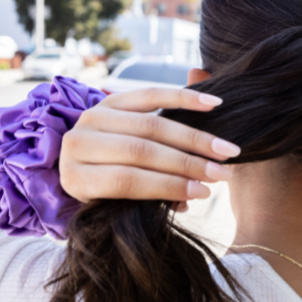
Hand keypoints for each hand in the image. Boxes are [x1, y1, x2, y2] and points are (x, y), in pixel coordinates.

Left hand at [59, 87, 239, 211]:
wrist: (81, 164)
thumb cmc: (106, 195)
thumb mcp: (119, 207)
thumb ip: (149, 202)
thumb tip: (189, 199)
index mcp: (77, 178)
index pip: (128, 181)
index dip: (168, 186)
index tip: (204, 192)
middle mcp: (79, 144)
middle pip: (141, 151)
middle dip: (188, 163)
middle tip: (222, 173)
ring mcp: (93, 116)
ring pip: (151, 124)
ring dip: (194, 138)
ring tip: (225, 150)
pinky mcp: (111, 99)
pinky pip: (151, 94)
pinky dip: (184, 98)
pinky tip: (212, 104)